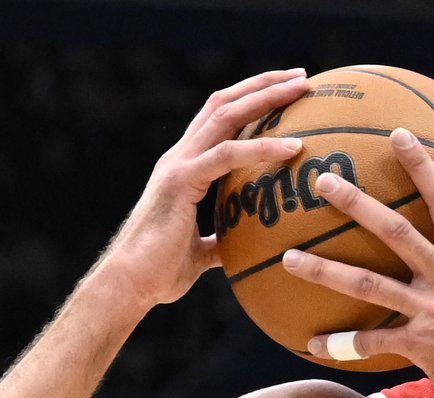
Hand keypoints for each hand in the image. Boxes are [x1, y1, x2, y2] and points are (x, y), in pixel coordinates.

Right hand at [100, 69, 310, 308]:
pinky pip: (226, 156)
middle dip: (264, 86)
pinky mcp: (180, 182)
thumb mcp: (201, 252)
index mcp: (187, 166)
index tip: (288, 92)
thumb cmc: (162, 272)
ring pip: (225, 116)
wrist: (130, 284)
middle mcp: (181, 157)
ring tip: (301, 89)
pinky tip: (294, 147)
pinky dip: (261, 148)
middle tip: (303, 77)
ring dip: (265, 98)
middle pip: (224, 104)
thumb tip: (241, 246)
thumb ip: (220, 240)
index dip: (252, 100)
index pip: (221, 119)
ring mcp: (178, 165)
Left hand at [284, 127, 433, 397]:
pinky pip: (372, 342)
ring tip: (289, 258)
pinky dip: (342, 344)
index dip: (422, 167)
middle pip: (396, 231)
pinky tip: (314, 344)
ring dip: (325, 270)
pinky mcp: (420, 346)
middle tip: (323, 180)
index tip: (399, 135)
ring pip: (368, 284)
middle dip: (357, 203)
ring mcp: (432, 312)